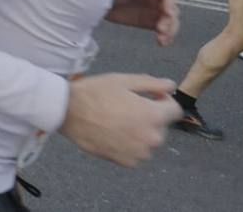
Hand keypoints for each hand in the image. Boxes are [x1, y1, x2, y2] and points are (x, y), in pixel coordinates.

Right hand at [59, 73, 180, 166]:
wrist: (67, 112)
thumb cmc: (95, 93)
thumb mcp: (123, 80)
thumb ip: (152, 84)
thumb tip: (171, 86)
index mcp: (154, 115)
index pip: (175, 110)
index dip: (163, 100)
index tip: (148, 96)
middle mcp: (152, 138)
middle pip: (162, 126)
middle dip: (150, 116)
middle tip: (127, 108)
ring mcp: (140, 153)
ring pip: (149, 140)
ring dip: (141, 132)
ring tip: (118, 121)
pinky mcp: (127, 162)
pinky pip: (138, 153)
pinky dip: (130, 145)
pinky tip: (114, 133)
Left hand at [105, 0, 178, 45]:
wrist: (100, 5)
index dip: (170, 4)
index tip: (168, 14)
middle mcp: (156, 0)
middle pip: (172, 10)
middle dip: (170, 21)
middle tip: (161, 30)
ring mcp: (154, 12)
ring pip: (170, 22)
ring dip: (170, 31)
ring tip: (162, 40)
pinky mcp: (150, 23)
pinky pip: (162, 31)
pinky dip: (165, 37)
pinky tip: (162, 43)